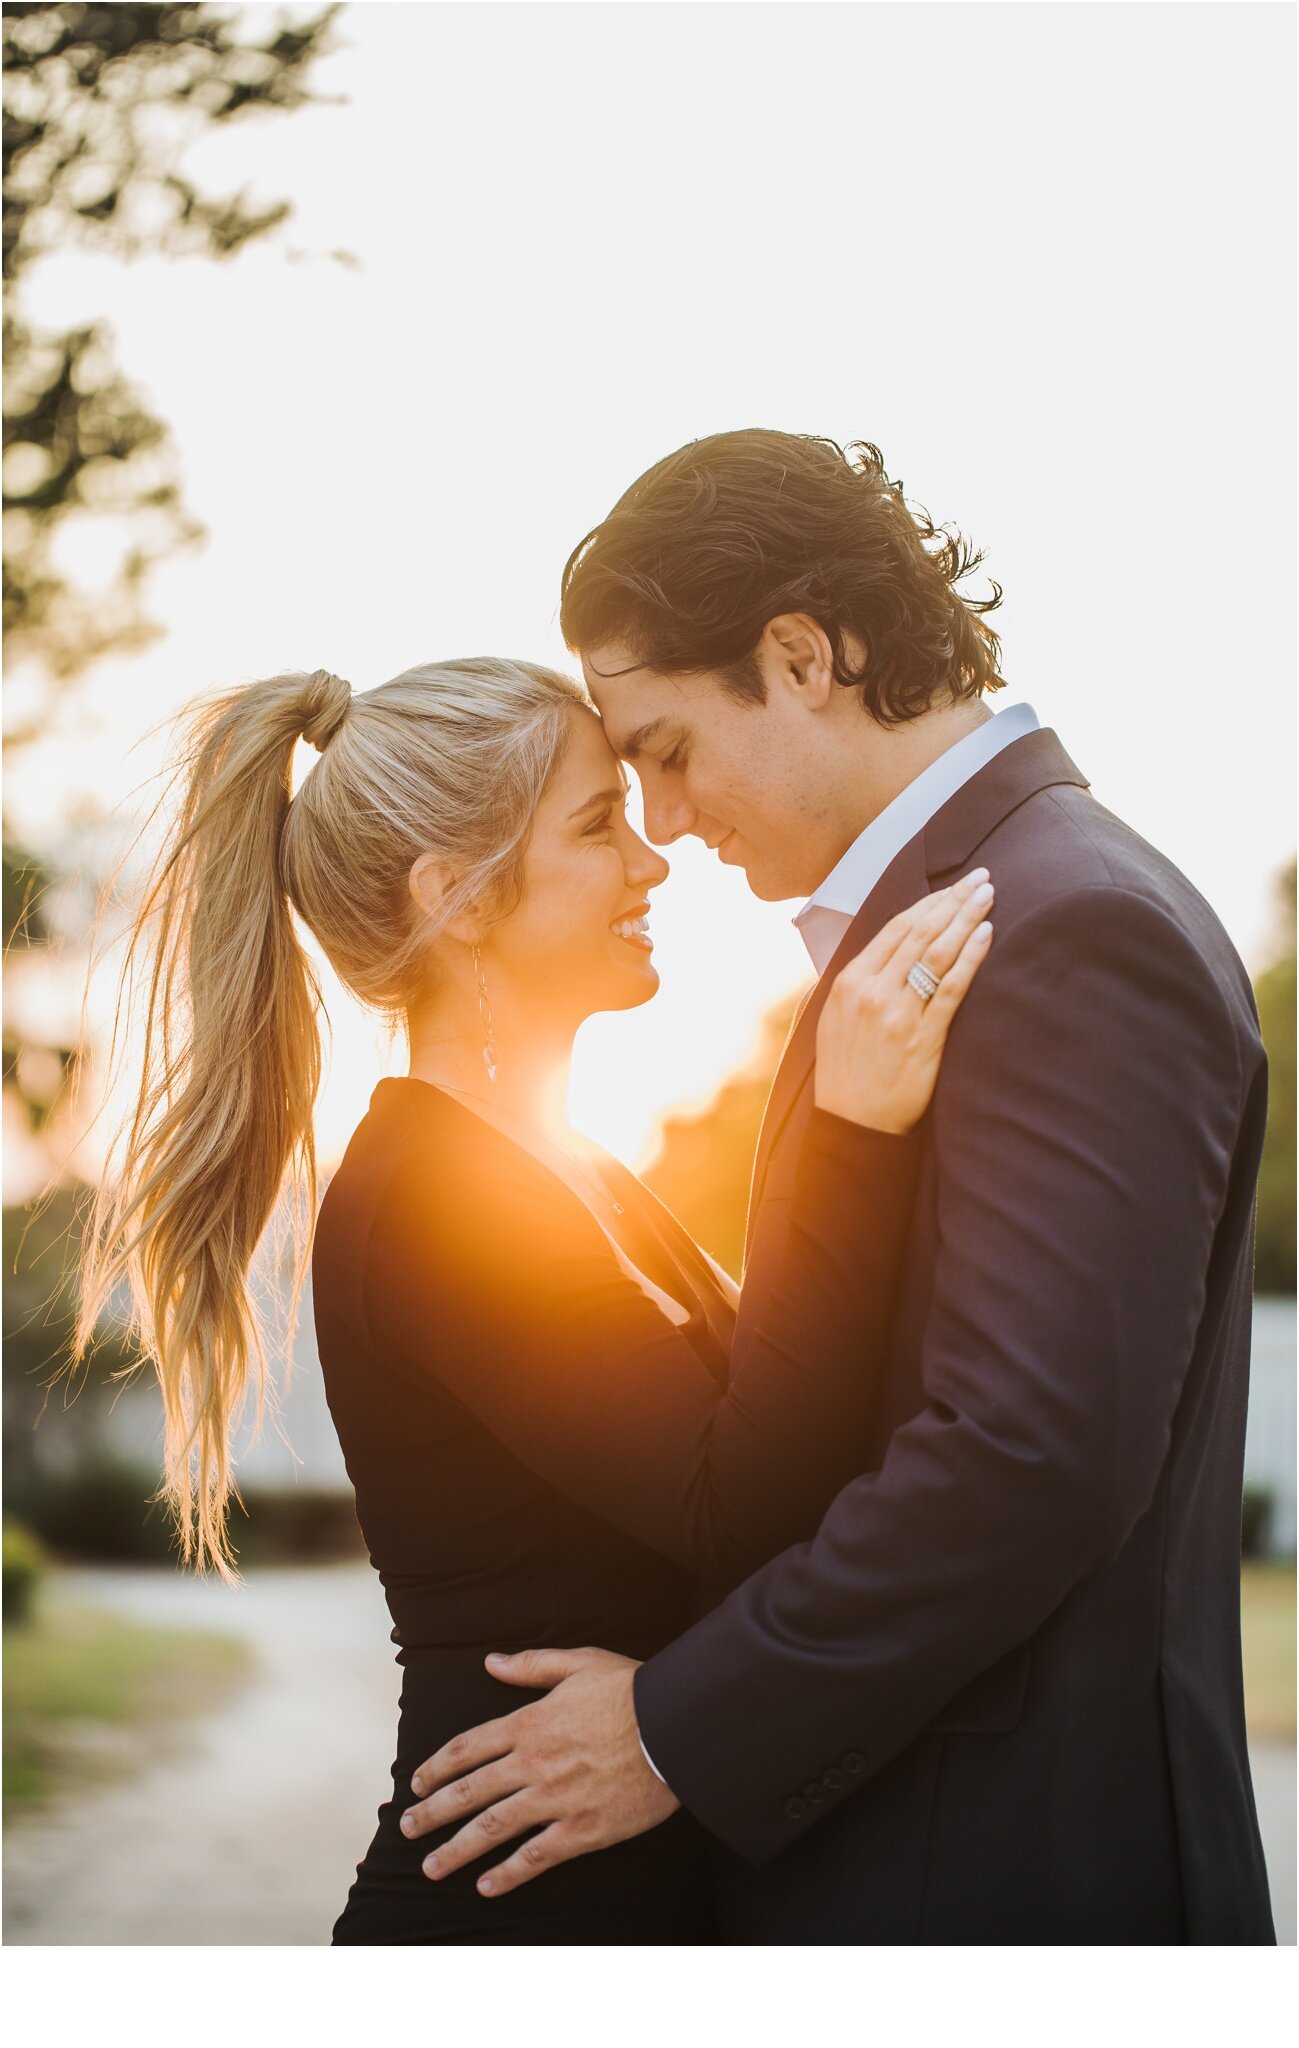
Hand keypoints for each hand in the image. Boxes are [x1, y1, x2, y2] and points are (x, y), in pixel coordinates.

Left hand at [399, 1646, 680, 1895]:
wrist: (675, 1726)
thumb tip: (492, 1662)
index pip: (467, 1749)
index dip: (437, 1767)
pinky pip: (536, 1857)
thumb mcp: (579, 1663)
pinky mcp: (582, 1830)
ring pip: (492, 1829)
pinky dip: (509, 1875)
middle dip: (433, 1812)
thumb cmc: (631, 1690)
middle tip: (407, 1828)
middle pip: (469, 1792)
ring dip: (457, 1850)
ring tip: (431, 1867)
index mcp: (529, 1723)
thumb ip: (531, 1665)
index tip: (416, 1782)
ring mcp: (555, 1800)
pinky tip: (487, 1886)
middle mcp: (533, 1764)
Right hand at [815, 868, 993, 1132]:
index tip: (952, 886)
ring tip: (988, 895)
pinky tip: (986, 934)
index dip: (928, 903)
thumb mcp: (836, 1018)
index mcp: (849, 981)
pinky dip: (970, 958)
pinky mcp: (922, 1037)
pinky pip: (950, 988)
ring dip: (965, 919)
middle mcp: (871, 992)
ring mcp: (897, 1014)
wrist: (852, 1122)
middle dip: (953, 901)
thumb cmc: (847, 1072)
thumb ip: (860, 982)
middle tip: (980, 878)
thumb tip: (887, 950)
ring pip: (936, 953)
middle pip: (919, 933)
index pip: (895, 929)